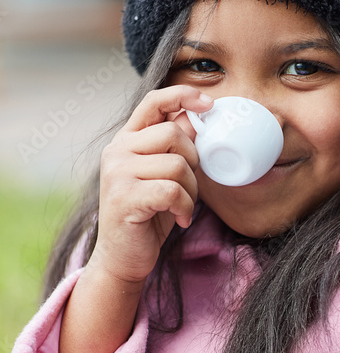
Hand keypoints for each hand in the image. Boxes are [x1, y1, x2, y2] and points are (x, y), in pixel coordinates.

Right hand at [89, 85, 212, 286]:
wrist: (123, 257)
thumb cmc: (148, 215)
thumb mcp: (163, 176)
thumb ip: (174, 147)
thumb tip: (196, 118)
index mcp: (126, 141)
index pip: (152, 102)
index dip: (182, 95)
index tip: (208, 103)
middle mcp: (117, 151)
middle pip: (174, 134)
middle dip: (193, 161)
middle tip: (188, 187)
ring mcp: (117, 173)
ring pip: (177, 164)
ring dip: (191, 190)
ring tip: (181, 206)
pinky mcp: (124, 198)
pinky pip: (172, 190)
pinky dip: (184, 207)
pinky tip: (180, 219)